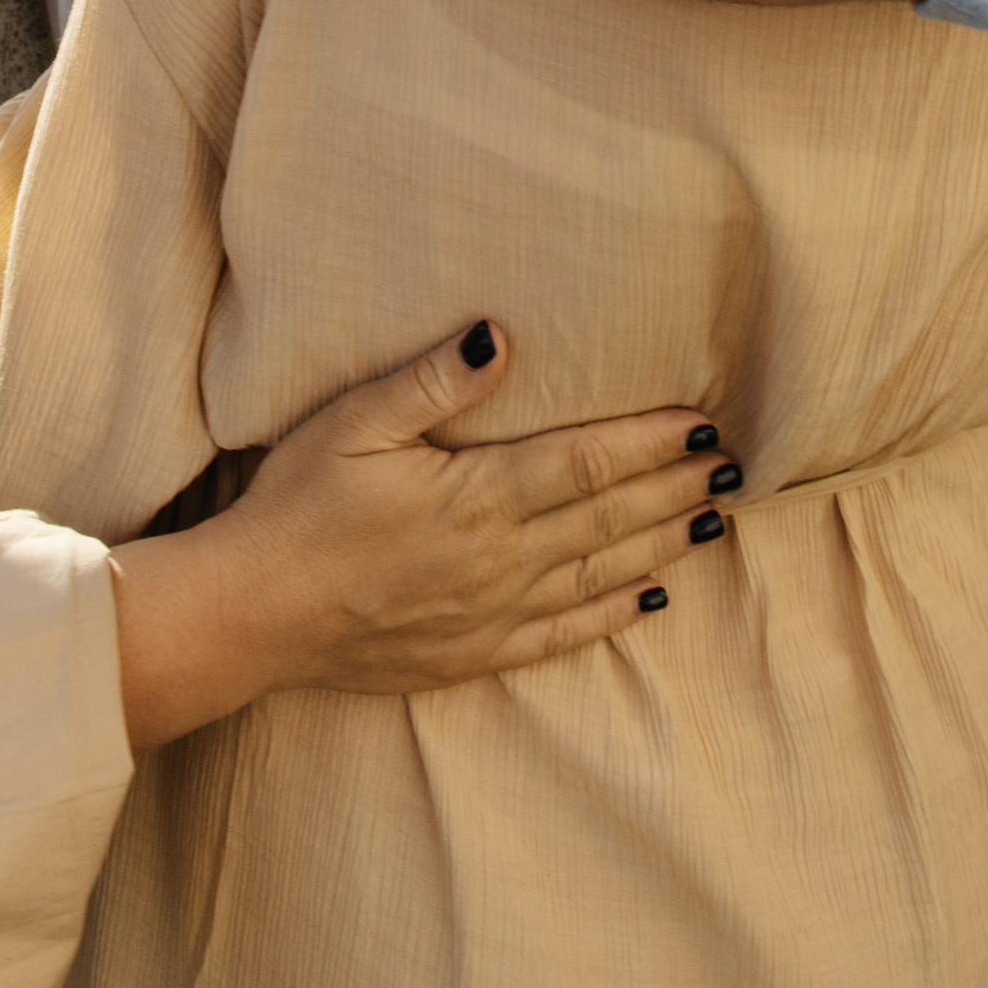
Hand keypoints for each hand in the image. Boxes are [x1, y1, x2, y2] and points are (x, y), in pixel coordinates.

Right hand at [176, 323, 727, 716]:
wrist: (251, 615)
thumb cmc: (295, 506)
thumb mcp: (354, 422)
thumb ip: (432, 379)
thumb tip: (498, 334)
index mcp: (478, 498)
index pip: (588, 463)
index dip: (651, 443)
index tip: (704, 424)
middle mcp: (499, 561)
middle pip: (608, 517)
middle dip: (675, 488)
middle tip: (735, 467)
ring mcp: (490, 614)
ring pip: (598, 574)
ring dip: (660, 544)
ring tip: (713, 521)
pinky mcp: (472, 653)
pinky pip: (561, 635)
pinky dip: (610, 612)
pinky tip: (647, 597)